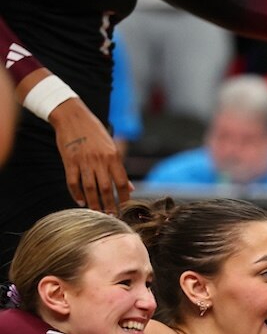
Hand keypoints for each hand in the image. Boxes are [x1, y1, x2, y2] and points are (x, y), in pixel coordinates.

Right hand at [49, 99, 132, 213]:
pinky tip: (81, 202)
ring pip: (89, 188)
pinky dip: (76, 194)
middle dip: (109, 205)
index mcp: (113, 156)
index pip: (122, 182)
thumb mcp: (112, 148)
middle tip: (111, 216)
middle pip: (106, 189)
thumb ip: (119, 169)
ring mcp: (84, 161)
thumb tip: (129, 188)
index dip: (124, 197)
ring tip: (97, 212)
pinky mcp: (69, 161)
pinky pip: (73, 182)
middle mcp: (100, 160)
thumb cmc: (95, 133)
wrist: (73, 117)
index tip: (124, 208)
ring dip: (94, 203)